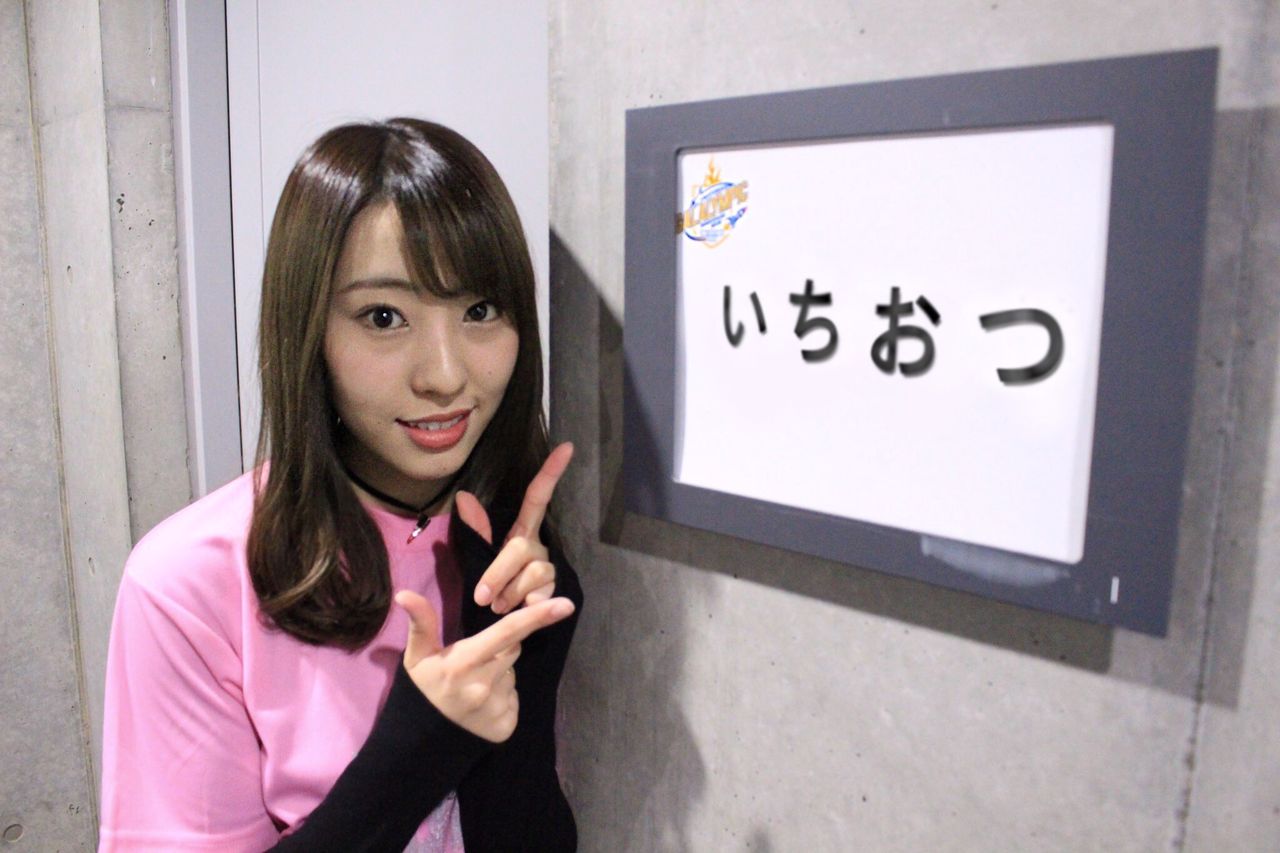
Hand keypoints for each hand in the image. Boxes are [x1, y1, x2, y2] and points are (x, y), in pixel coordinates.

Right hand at [394, 590, 575, 741]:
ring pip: (513, 675)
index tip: (566, 604)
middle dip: (500, 649)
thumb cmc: (422, 691)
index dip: (538, 616)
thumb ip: (421, 623)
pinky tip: (481, 705)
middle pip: (512, 650)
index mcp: (464, 663)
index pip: (508, 633)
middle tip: (473, 662)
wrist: (420, 744)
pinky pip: (514, 699)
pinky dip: (503, 697)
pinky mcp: (506, 726)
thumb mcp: (416, 657)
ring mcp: (497, 708)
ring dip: (500, 674)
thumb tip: (405, 593)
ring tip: (473, 686)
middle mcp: (484, 686)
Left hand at [455, 442, 572, 613]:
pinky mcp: (557, 592)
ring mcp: (549, 569)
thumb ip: (475, 531)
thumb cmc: (488, 589)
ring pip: (533, 572)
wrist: (498, 631)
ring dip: (509, 593)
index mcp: (520, 532)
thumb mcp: (477, 558)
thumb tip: (464, 497)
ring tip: (499, 606)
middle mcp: (539, 547)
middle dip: (498, 572)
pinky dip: (525, 606)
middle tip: (482, 597)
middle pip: (522, 547)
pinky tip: (519, 610)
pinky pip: (541, 596)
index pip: (537, 497)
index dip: (550, 473)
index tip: (567, 446)